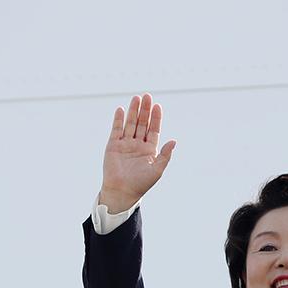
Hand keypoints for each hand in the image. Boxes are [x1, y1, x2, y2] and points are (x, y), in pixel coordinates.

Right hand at [99, 93, 176, 213]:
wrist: (122, 191)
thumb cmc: (141, 183)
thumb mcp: (157, 169)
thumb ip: (165, 155)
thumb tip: (174, 141)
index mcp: (150, 150)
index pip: (154, 130)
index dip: (156, 118)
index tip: (158, 106)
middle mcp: (138, 144)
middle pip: (142, 123)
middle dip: (144, 110)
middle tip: (147, 96)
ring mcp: (125, 144)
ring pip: (130, 124)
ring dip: (133, 111)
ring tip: (136, 98)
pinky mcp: (113, 145)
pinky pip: (116, 130)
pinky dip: (118, 120)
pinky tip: (121, 109)